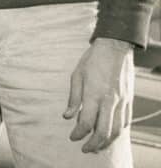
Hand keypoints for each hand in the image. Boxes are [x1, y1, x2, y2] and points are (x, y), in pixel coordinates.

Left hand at [64, 37, 133, 152]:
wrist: (115, 47)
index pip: (86, 122)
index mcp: (93, 94)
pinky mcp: (129, 100)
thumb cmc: (92, 60)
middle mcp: (109, 100)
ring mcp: (121, 101)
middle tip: (84, 149)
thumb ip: (73, 98)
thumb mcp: (76, 75)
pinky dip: (117, 132)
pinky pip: (125, 121)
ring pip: (117, 130)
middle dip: (93, 144)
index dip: (78, 133)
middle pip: (103, 131)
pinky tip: (110, 134)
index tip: (72, 137)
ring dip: (107, 142)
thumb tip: (67, 117)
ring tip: (97, 147)